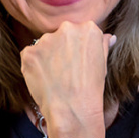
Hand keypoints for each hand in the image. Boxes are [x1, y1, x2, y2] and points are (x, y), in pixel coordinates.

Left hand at [19, 21, 114, 137]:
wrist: (72, 108)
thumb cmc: (91, 88)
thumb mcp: (102, 64)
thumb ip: (102, 45)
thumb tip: (108, 37)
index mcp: (87, 29)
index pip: (78, 32)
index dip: (76, 48)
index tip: (76, 62)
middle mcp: (67, 28)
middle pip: (60, 36)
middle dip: (60, 50)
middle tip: (65, 71)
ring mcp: (46, 40)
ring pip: (44, 45)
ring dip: (46, 57)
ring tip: (54, 77)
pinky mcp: (29, 52)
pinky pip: (30, 56)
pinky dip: (34, 66)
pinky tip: (44, 79)